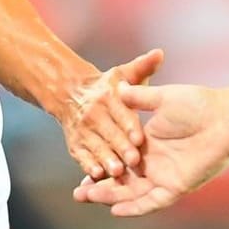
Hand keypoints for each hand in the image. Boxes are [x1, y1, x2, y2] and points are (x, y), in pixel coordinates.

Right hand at [52, 48, 161, 180]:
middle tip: (132, 160)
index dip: (130, 126)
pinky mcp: (75, 145)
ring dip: (105, 160)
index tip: (139, 137)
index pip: (122, 113)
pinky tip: (95, 176)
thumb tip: (159, 53)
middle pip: (110, 134)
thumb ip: (143, 67)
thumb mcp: (126, 73)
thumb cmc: (108, 85)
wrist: (70, 93)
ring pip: (96, 148)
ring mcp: (83, 131)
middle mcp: (94, 114)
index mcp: (108, 97)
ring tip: (114, 172)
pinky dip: (87, 166)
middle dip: (120, 147)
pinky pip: (81, 157)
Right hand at [71, 82, 228, 215]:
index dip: (101, 164)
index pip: (119, 159)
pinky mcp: (177, 186)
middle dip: (100, 187)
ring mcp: (165, 177)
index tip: (81, 167)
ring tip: (86, 197)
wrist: (226, 118)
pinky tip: (116, 210)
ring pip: (132, 193)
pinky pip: (152, 201)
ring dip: (111, 197)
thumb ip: (141, 97)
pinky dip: (135, 207)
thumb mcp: (163, 99)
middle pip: (122, 182)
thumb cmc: (199, 105)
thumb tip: (118, 87)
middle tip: (77, 193)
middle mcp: (155, 164)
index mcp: (149, 144)